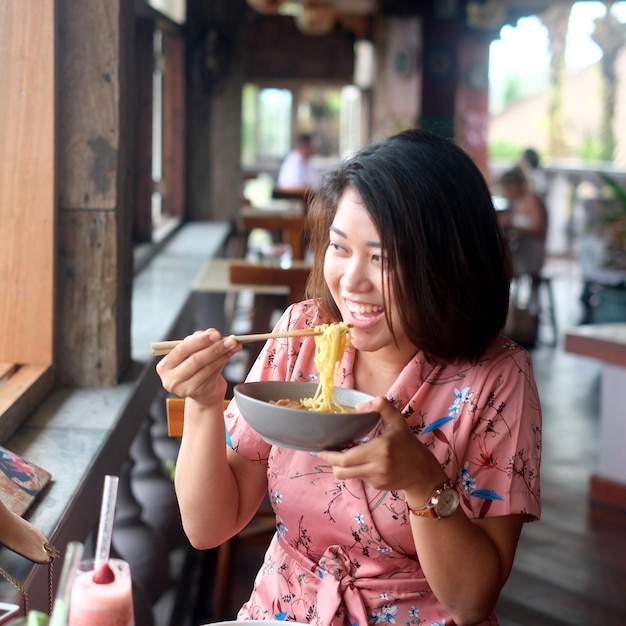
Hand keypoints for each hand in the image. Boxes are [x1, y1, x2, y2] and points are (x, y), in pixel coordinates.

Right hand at [156, 329, 241, 407]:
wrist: (203, 393)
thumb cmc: (194, 368)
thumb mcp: (192, 352)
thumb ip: (199, 341)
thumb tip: (212, 332)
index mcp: (165, 366)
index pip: (181, 350)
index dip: (199, 341)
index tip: (215, 333)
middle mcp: (172, 379)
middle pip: (195, 360)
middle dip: (214, 347)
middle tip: (229, 339)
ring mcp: (185, 389)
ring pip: (207, 367)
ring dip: (223, 354)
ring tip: (234, 345)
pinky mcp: (200, 393)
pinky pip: (214, 374)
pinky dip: (224, 361)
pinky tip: (231, 353)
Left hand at [316, 396, 445, 497]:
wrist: (423, 472)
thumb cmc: (408, 443)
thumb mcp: (397, 421)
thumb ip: (382, 406)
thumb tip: (359, 407)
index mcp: (380, 450)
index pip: (346, 459)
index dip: (329, 456)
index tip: (320, 449)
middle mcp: (377, 467)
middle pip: (342, 471)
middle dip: (330, 462)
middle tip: (325, 451)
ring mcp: (376, 480)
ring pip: (348, 476)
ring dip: (342, 466)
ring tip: (343, 452)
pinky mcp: (377, 487)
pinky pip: (360, 478)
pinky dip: (356, 469)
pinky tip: (361, 460)